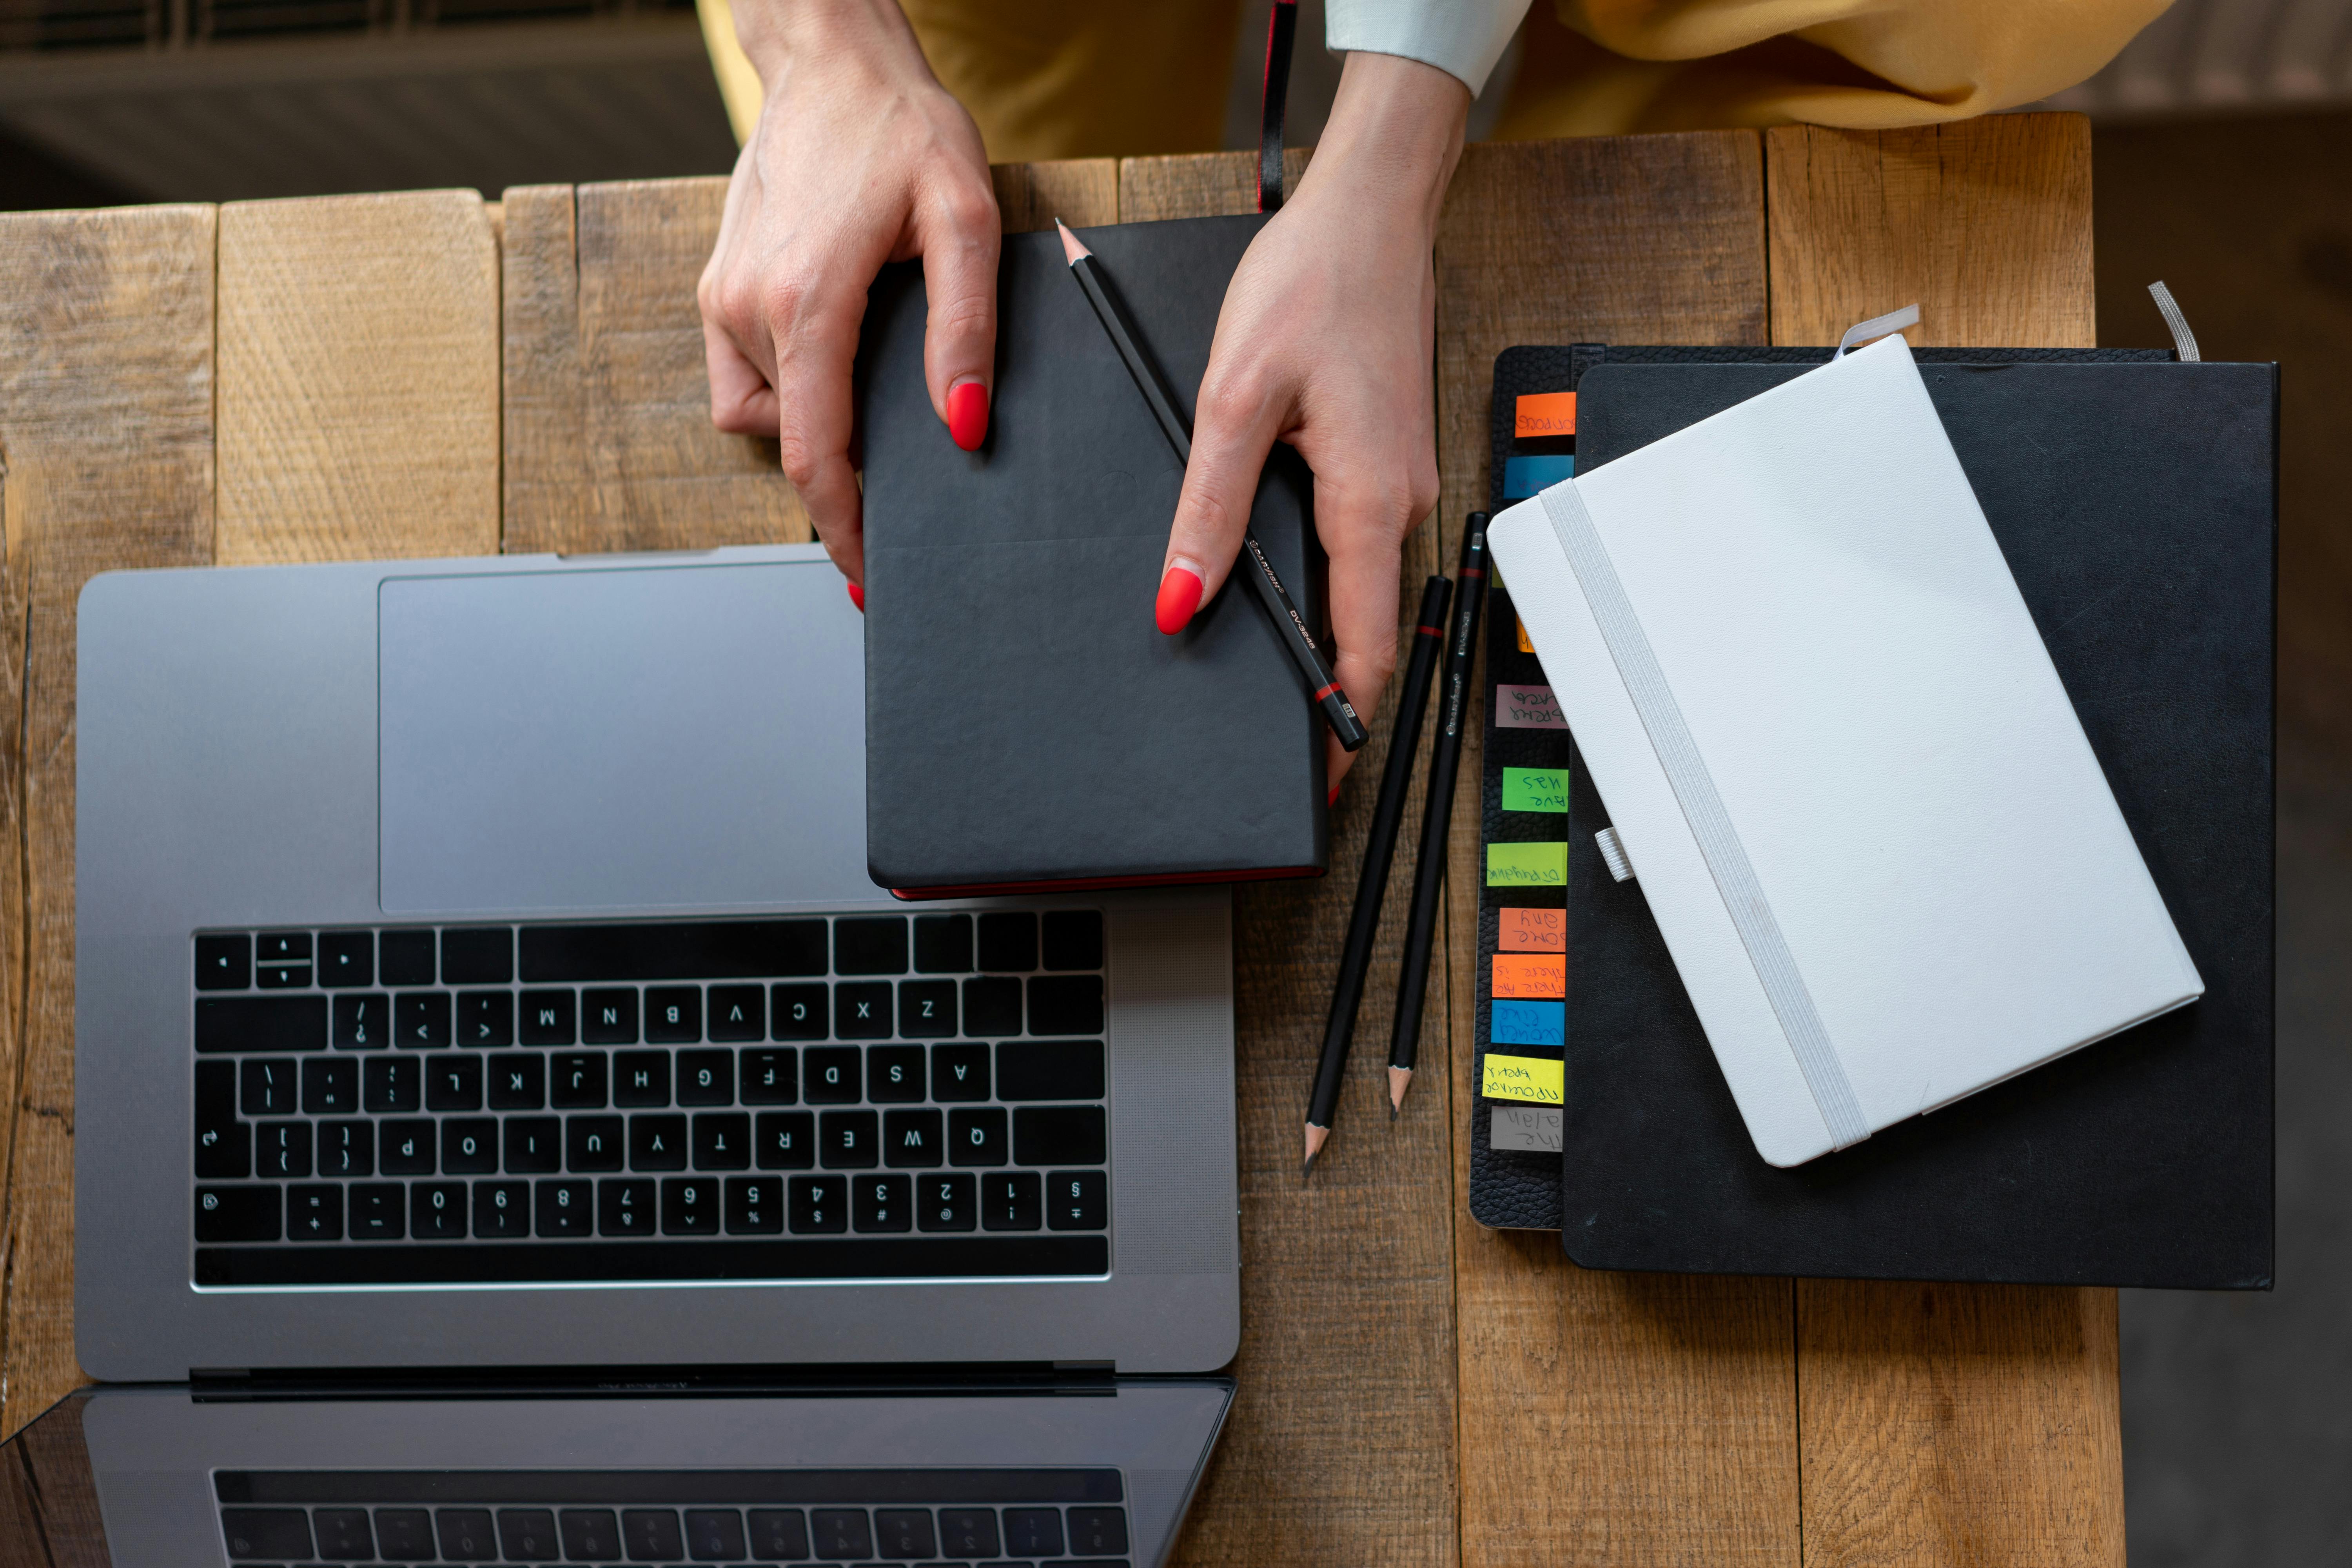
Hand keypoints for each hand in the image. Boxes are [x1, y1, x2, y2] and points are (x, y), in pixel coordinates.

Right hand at [698, 0, 999, 587]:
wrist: (831, 61)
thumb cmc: (899, 128)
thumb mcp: (964, 219)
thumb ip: (965, 330)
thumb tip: (962, 425)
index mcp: (804, 304)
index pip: (813, 455)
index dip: (844, 527)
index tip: (869, 574)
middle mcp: (745, 309)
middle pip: (790, 440)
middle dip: (840, 477)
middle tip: (900, 489)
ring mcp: (722, 299)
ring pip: (764, 413)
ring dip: (816, 422)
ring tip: (873, 390)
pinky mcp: (718, 288)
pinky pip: (745, 376)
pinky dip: (790, 388)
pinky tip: (837, 354)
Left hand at [1155, 52, 1469, 789]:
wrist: (1367, 213)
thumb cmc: (1311, 286)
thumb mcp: (1235, 399)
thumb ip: (1209, 509)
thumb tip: (1179, 599)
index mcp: (1368, 500)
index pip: (1365, 646)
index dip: (1340, 721)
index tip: (1318, 779)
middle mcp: (1397, 503)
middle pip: (1360, 623)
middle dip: (1315, 682)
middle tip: (1255, 728)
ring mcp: (1396, 482)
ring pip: (1352, 581)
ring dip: (1310, 623)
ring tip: (1247, 654)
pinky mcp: (1382, 459)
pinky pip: (1349, 538)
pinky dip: (1313, 569)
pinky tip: (1264, 568)